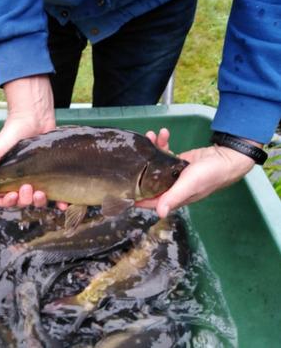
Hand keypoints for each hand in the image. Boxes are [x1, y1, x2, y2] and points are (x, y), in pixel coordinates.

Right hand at [0, 75, 57, 207]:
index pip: (2, 199)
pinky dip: (59, 203)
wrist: (34, 118)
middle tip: (27, 187)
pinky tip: (63, 204)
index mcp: (5, 178)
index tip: (12, 195)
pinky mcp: (52, 175)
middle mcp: (20, 181)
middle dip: (24, 199)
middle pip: (21, 201)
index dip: (6, 201)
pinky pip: (56, 194)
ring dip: (38, 201)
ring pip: (37, 200)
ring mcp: (37, 179)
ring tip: (40, 192)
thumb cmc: (11, 133)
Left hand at [138, 129, 256, 216]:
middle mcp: (171, 187)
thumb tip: (159, 214)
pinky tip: (163, 133)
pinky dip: (163, 143)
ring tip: (151, 135)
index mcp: (172, 197)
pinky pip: (165, 153)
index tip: (121, 187)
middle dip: (140, 166)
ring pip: (155, 164)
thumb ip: (172, 198)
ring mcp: (174, 174)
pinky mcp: (178, 162)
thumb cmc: (209, 175)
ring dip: (152, 149)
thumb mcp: (189, 186)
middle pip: (148, 180)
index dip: (135, 196)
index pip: (149, 201)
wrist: (227, 158)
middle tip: (136, 151)